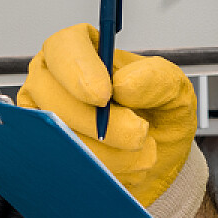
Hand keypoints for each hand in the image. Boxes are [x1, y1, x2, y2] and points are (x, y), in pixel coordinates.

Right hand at [18, 24, 208, 217]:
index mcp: (81, 48)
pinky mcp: (46, 149)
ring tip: (141, 151)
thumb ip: (155, 79)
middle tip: (137, 134)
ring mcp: (44, 115)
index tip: (104, 95)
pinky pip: (61, 163)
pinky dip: (98, 169)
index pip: (63, 47)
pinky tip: (125, 165)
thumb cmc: (159, 113)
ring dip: (106, 151)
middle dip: (97, 122)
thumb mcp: (173, 88)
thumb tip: (123, 84)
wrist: (158, 156)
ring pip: (57, 134)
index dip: (77, 70)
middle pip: (52, 96)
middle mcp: (54, 78)